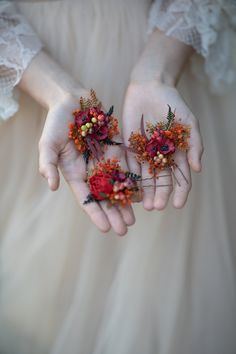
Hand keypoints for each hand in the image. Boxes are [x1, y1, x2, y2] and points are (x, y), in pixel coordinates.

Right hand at [38, 93, 134, 235]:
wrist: (72, 101)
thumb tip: (52, 186)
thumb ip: (49, 164)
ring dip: (124, 203)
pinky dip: (133, 182)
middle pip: (104, 197)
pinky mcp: (117, 150)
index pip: (86, 199)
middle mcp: (91, 171)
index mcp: (75, 174)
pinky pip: (126, 168)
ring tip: (133, 219)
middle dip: (113, 214)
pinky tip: (141, 194)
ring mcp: (105, 161)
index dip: (95, 214)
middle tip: (124, 230)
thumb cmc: (56, 123)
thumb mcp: (47, 144)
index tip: (105, 229)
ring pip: (117, 187)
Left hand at [122, 80, 203, 210]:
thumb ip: (194, 145)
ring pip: (145, 178)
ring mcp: (144, 154)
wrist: (150, 87)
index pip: (180, 179)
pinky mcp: (130, 148)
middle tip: (156, 207)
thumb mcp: (189, 123)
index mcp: (177, 154)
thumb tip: (197, 169)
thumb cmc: (173, 104)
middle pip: (162, 182)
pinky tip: (130, 189)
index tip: (177, 205)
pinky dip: (130, 177)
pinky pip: (130, 165)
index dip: (180, 193)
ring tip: (144, 205)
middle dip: (160, 196)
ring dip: (145, 192)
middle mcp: (161, 158)